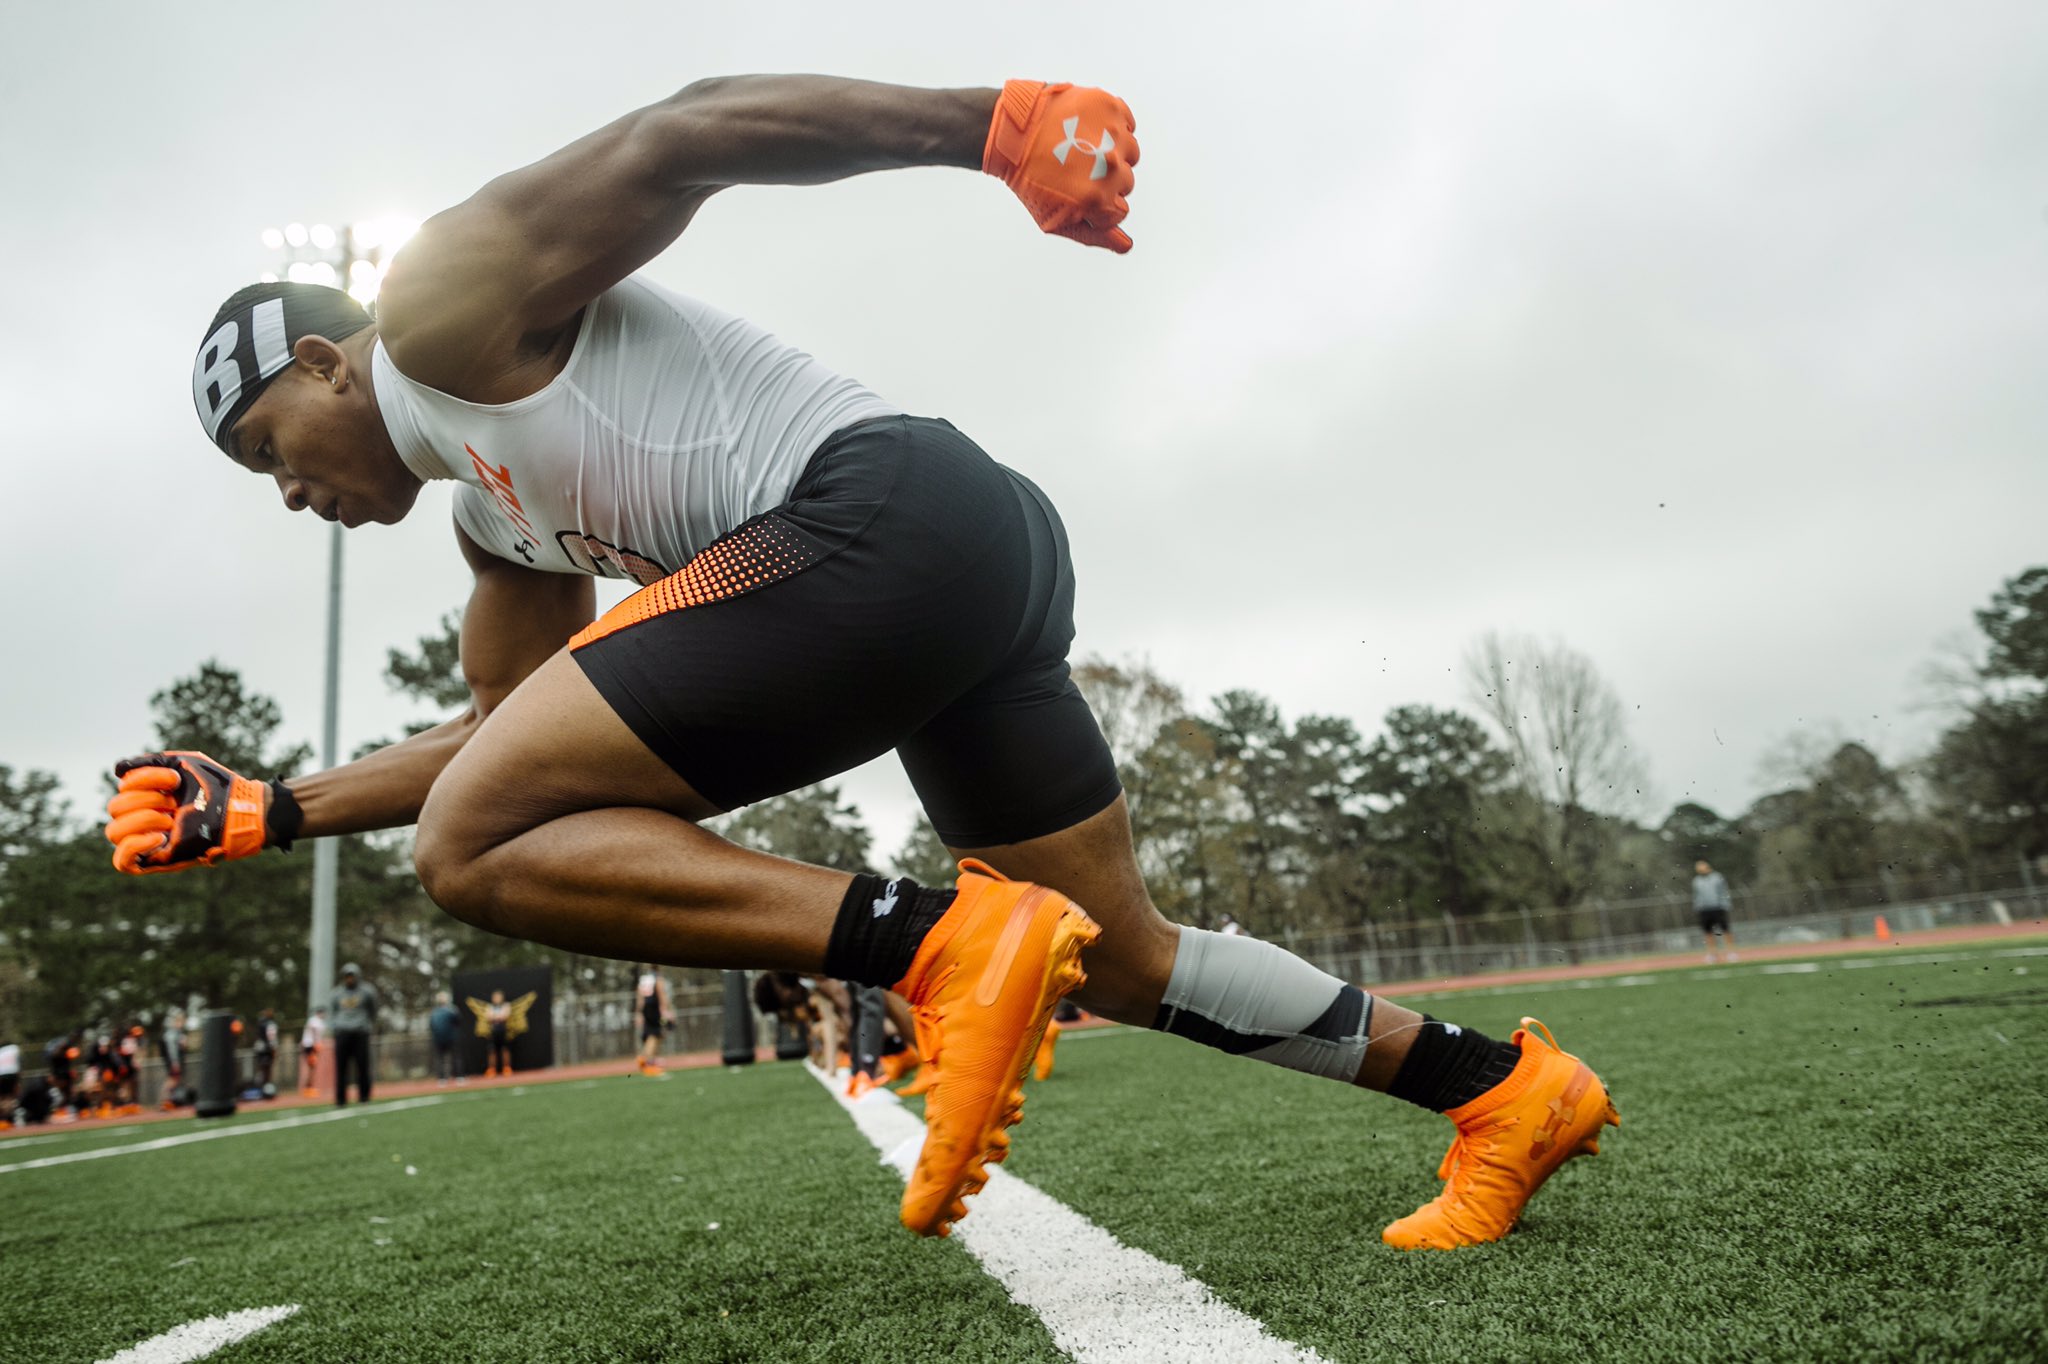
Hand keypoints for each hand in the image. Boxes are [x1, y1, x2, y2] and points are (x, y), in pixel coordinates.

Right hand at [105, 751, 272, 874]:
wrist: (240, 808)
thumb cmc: (215, 786)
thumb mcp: (182, 764)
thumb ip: (149, 764)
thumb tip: (118, 770)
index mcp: (147, 796)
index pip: (123, 788)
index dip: (145, 779)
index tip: (175, 779)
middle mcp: (144, 818)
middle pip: (115, 808)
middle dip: (145, 799)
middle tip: (175, 803)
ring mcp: (149, 840)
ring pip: (114, 832)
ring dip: (142, 820)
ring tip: (171, 819)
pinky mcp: (158, 861)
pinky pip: (122, 862)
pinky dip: (133, 846)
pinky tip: (160, 837)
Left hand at [983, 80, 1138, 252]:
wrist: (1010, 133)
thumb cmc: (1030, 180)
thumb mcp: (1056, 218)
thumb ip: (1093, 235)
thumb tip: (1126, 245)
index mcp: (1098, 200)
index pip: (1119, 211)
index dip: (1099, 205)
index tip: (1078, 191)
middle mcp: (1111, 168)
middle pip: (1127, 183)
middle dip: (1106, 180)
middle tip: (1075, 168)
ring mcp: (1113, 135)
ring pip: (1131, 152)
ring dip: (1113, 152)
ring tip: (1082, 147)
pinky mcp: (1110, 107)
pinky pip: (1127, 122)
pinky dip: (1113, 126)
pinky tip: (1088, 128)